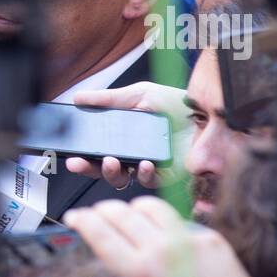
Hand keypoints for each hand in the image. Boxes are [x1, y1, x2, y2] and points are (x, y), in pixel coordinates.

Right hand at [63, 82, 191, 189]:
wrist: (206, 111)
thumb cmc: (175, 104)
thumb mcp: (138, 95)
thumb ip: (108, 98)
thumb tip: (77, 97)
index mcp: (122, 139)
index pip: (96, 153)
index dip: (82, 157)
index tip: (70, 156)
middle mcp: (132, 156)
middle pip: (102, 170)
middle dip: (87, 169)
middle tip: (78, 163)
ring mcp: (147, 167)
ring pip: (121, 180)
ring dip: (111, 173)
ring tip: (110, 161)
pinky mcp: (165, 175)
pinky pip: (148, 181)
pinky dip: (142, 174)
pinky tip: (143, 163)